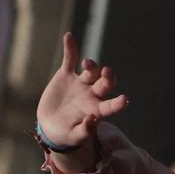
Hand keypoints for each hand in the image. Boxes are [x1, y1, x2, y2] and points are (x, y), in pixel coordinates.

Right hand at [36, 32, 128, 173]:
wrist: (50, 125)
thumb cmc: (65, 134)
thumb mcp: (73, 137)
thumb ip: (84, 131)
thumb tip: (92, 119)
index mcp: (97, 110)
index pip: (111, 105)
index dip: (118, 103)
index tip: (124, 99)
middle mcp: (92, 94)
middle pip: (105, 83)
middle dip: (108, 77)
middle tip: (106, 72)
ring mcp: (80, 83)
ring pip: (92, 70)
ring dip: (91, 65)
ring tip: (86, 63)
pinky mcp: (66, 75)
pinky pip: (70, 59)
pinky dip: (70, 48)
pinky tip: (68, 36)